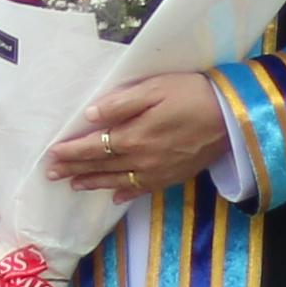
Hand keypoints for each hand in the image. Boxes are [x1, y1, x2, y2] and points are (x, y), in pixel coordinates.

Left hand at [46, 70, 230, 199]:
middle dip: (74, 170)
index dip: (70, 152)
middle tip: (52, 174)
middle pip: (101, 167)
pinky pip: (143, 189)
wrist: (234, 116)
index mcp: (134, 137)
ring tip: (75, 185)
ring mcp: (158, 172)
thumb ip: (121, 104)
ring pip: (118, 181)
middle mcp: (142, 160)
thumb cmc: (192, 94)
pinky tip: (115, 196)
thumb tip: (90, 117)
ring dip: (94, 183)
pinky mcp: (173, 176)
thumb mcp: (154, 89)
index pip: (93, 147)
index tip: (51, 154)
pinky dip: (126, 193)